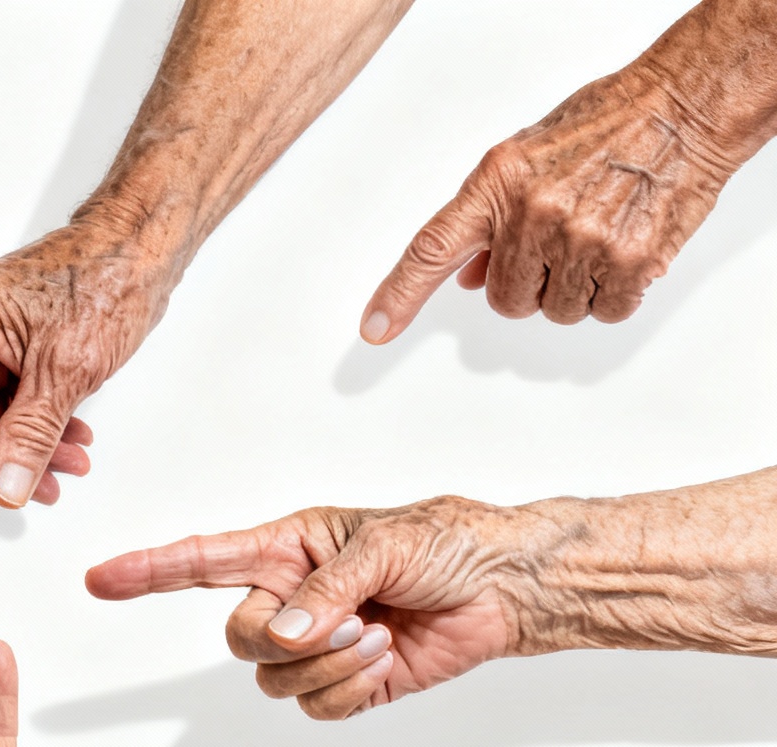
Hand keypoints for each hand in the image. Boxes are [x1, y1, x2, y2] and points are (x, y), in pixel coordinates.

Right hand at [0, 218, 168, 514]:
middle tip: (41, 486)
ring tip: (69, 463)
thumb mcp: (67, 370)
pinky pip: (1, 403)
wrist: (139, 249)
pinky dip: (32, 427)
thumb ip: (30, 436)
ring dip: (23, 449)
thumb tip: (4, 490)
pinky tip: (67, 441)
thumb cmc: (105, 280)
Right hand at [85, 496, 563, 719]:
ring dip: (328, 664)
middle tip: (349, 619)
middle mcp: (291, 598)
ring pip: (274, 680)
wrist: (508, 586)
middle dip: (284, 638)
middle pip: (237, 637)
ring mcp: (317, 645)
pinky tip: (385, 658)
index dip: (146, 572)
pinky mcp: (350, 686)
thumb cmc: (450, 542)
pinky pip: (317, 707)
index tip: (99, 580)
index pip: (201, 561)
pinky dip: (349, 689)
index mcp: (287, 548)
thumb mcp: (384, 546)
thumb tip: (283, 636)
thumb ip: (325, 592)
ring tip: (380, 633)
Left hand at [361, 64, 740, 337]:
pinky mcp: (629, 258)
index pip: (432, 249)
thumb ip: (492, 220)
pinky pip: (606, 310)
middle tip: (561, 244)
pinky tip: (624, 252)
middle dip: (530, 283)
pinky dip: (615, 294)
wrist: (681, 109)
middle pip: (507, 300)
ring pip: (557, 309)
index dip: (400, 294)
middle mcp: (533, 214)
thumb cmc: (603, 128)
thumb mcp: (527, 161)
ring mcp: (581, 238)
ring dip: (576, 288)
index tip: (374, 329)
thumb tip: (471, 277)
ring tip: (599, 236)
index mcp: (497, 184)